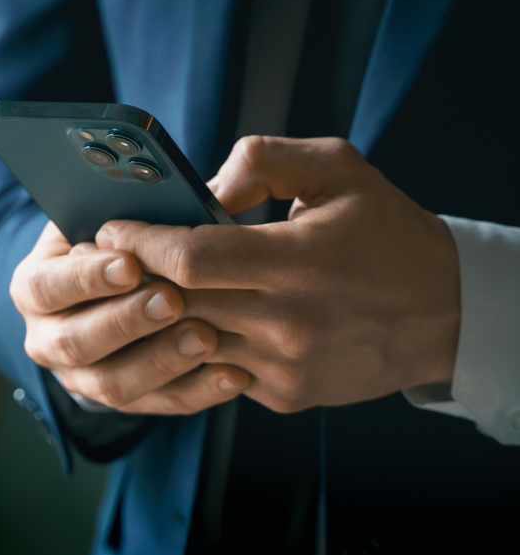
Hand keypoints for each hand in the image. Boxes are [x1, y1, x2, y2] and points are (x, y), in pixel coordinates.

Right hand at [10, 222, 248, 413]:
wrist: (117, 291)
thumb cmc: (118, 243)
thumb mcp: (110, 218)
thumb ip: (138, 207)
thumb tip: (183, 190)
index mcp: (36, 287)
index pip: (45, 287)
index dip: (85, 278)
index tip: (129, 262)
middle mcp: (49, 338)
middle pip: (75, 342)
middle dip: (126, 321)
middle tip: (173, 299)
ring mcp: (84, 378)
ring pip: (115, 383)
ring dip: (162, 360)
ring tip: (206, 336)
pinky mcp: (129, 400)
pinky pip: (161, 404)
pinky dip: (199, 390)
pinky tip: (233, 372)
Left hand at [96, 136, 460, 412]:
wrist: (441, 313)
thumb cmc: (387, 233)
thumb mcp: (339, 169)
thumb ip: (265, 160)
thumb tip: (204, 188)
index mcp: (300, 260)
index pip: (191, 258)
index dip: (142, 242)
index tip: (112, 229)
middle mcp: (289, 323)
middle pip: (178, 303)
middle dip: (136, 278)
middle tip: (113, 255)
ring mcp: (284, 367)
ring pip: (189, 341)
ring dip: (159, 315)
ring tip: (143, 285)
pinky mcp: (284, 395)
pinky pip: (216, 368)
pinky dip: (197, 342)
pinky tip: (193, 317)